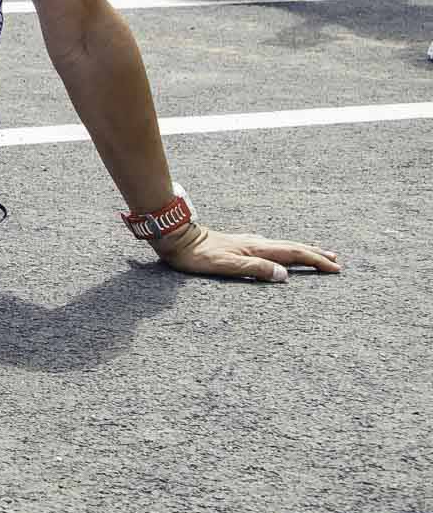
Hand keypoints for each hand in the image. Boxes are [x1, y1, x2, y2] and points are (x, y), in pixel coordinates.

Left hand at [152, 224, 340, 283]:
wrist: (177, 237)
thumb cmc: (197, 255)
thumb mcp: (225, 265)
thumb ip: (254, 269)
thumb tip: (284, 275)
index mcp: (256, 248)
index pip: (294, 254)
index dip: (315, 261)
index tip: (335, 268)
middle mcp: (255, 242)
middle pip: (292, 247)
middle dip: (315, 254)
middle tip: (335, 260)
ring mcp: (248, 241)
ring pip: (282, 245)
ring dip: (301, 250)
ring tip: (316, 254)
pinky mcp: (239, 242)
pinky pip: (270, 245)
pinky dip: (284, 249)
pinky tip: (280, 251)